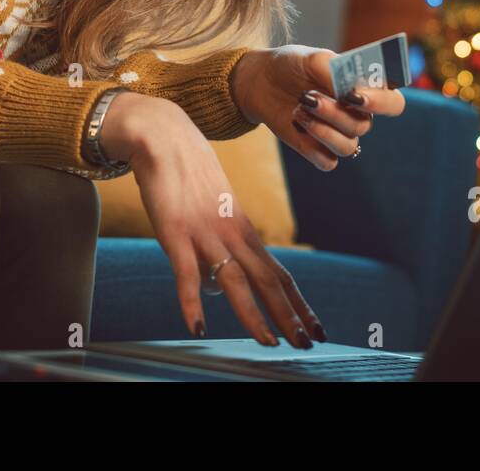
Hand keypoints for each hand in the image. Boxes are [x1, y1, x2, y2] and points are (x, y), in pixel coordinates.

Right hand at [99, 91, 324, 347]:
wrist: (164, 135)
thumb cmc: (187, 173)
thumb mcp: (212, 211)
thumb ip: (219, 248)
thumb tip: (216, 288)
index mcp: (243, 229)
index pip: (279, 272)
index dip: (298, 303)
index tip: (316, 327)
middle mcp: (231, 233)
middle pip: (267, 281)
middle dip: (289, 316)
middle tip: (308, 345)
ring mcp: (204, 233)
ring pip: (235, 281)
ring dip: (253, 315)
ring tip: (269, 343)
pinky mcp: (174, 232)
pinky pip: (186, 273)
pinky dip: (192, 303)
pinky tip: (198, 327)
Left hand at [229, 45, 406, 169]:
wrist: (261, 81)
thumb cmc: (293, 65)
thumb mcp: (311, 58)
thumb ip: (333, 69)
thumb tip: (348, 88)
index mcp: (364, 88)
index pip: (393, 103)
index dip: (380, 103)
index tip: (353, 95)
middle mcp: (357, 114)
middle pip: (363, 126)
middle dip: (334, 113)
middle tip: (308, 97)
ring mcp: (339, 134)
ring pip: (347, 147)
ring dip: (321, 128)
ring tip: (299, 108)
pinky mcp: (318, 150)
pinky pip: (328, 161)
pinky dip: (310, 144)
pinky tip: (297, 124)